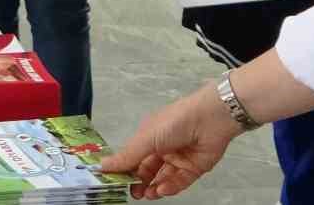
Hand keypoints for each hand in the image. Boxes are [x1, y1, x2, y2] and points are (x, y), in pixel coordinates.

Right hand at [99, 88, 242, 199]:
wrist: (210, 119)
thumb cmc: (174, 122)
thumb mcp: (146, 138)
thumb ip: (127, 156)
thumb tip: (102, 166)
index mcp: (149, 137)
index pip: (133, 158)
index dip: (125, 170)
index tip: (116, 182)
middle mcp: (163, 148)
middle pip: (147, 170)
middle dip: (139, 183)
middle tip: (134, 193)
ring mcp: (179, 158)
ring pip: (163, 178)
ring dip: (154, 187)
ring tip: (147, 194)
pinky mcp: (194, 168)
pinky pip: (179, 181)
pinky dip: (170, 187)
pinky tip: (162, 190)